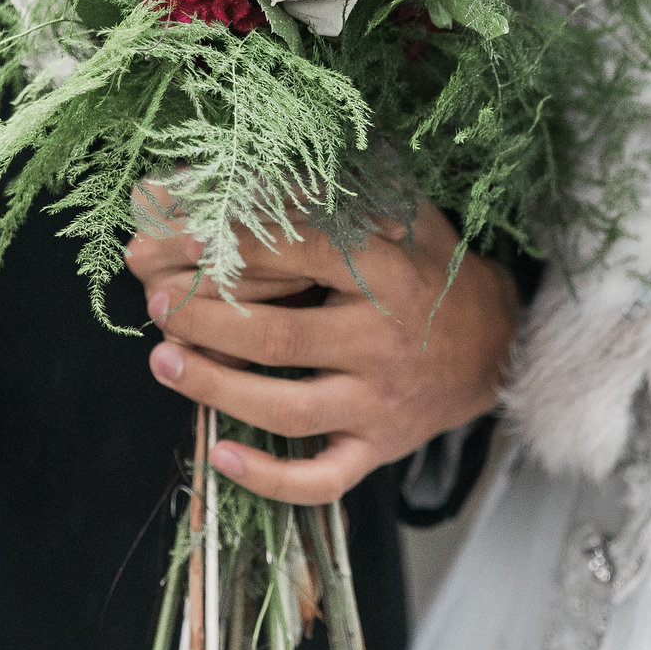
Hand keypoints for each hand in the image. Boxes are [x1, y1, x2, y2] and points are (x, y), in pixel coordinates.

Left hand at [124, 202, 517, 503]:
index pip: (296, 254)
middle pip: (277, 339)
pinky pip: (321, 480)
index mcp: (386, 273)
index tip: (180, 238)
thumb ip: (325, 189)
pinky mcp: (377, 449)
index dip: (230, 246)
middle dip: (204, 323)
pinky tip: (219, 455)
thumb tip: (233, 170)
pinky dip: (268, 478)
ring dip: (216, 390)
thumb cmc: (426, 267)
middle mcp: (382, 342)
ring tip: (164, 362)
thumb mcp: (396, 212)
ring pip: (286, 411)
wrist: (494, 343)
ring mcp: (379, 403)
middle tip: (156, 303)